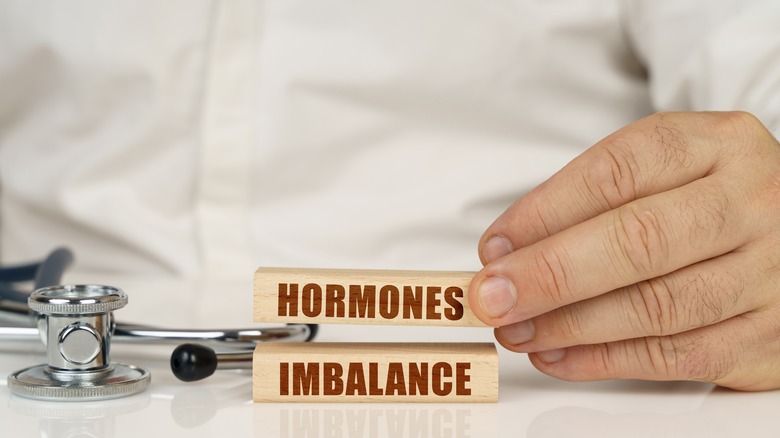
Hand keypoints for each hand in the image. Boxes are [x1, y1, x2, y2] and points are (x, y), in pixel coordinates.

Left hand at [468, 111, 779, 390]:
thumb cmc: (709, 198)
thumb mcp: (664, 171)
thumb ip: (592, 200)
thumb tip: (509, 250)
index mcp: (717, 144)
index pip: (617, 173)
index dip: (544, 213)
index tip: (495, 246)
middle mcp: (752, 202)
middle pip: (637, 240)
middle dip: (549, 274)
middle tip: (491, 296)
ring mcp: (769, 271)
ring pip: (655, 305)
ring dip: (569, 324)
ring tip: (516, 329)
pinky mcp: (769, 335)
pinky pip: (676, 356)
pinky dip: (605, 360)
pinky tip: (558, 356)